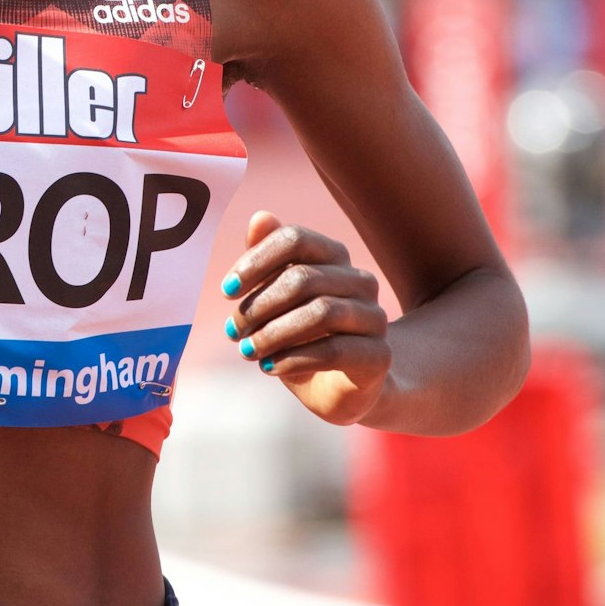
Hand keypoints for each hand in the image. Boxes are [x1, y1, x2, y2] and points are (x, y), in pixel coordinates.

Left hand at [221, 211, 391, 424]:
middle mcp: (360, 281)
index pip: (295, 239)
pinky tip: (268, 367)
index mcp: (335, 256)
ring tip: (247, 351)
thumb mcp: (277, 300)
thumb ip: (268, 260)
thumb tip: (259, 217)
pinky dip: (293, 359)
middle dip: (259, 305)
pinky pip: (333, 350)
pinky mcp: (378, 354)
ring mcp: (374, 317)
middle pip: (303, 278)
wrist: (341, 388)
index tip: (226, 291)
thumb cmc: (301, 336)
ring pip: (319, 313)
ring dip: (273, 334)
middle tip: (232, 330)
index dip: (256, 261)